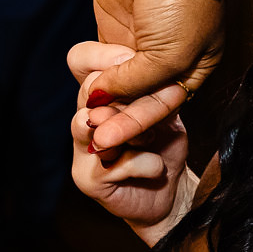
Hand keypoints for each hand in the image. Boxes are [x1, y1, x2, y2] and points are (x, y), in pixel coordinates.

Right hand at [69, 41, 193, 244]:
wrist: (172, 195)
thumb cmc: (166, 148)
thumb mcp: (166, 112)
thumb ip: (153, 90)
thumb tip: (148, 65)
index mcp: (100, 98)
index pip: (80, 61)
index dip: (103, 56)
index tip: (134, 60)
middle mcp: (83, 120)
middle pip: (87, 91)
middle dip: (127, 98)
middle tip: (155, 114)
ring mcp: (81, 150)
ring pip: (92, 124)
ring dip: (133, 130)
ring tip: (151, 139)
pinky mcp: (87, 179)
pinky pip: (118, 161)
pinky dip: (149, 164)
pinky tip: (156, 169)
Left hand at [85, 0, 227, 151]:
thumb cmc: (185, 1)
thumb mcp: (170, 56)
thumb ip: (137, 85)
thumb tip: (102, 100)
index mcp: (193, 71)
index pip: (162, 108)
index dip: (137, 127)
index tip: (111, 144)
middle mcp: (166, 63)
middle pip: (136, 102)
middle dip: (117, 121)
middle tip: (96, 141)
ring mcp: (138, 46)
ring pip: (114, 85)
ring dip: (102, 101)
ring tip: (90, 113)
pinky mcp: (112, 30)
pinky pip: (97, 62)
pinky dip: (91, 73)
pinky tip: (90, 81)